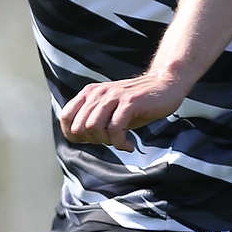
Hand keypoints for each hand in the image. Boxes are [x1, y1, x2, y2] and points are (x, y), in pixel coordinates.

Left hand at [58, 73, 187, 151]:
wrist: (166, 85)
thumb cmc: (138, 103)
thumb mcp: (110, 110)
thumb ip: (92, 119)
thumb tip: (75, 137)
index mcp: (90, 92)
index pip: (66, 117)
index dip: (75, 135)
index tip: (93, 140)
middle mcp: (99, 92)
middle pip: (80, 127)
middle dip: (93, 141)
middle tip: (110, 141)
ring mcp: (114, 96)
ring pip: (95, 128)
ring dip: (107, 142)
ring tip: (120, 141)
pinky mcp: (130, 102)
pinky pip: (115, 129)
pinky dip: (121, 143)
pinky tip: (130, 145)